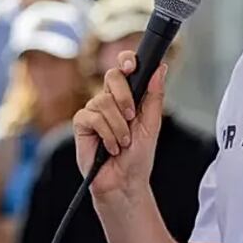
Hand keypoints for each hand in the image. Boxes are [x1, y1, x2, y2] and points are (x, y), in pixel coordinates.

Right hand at [73, 52, 166, 198]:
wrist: (125, 181)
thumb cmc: (138, 156)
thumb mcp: (152, 124)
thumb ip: (154, 95)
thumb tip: (161, 67)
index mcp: (128, 96)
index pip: (124, 69)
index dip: (126, 61)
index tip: (132, 66)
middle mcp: (109, 100)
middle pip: (112, 76)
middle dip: (125, 96)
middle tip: (131, 117)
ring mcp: (94, 111)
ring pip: (103, 101)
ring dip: (118, 126)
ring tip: (123, 142)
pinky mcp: (81, 124)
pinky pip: (92, 117)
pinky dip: (106, 134)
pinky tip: (110, 147)